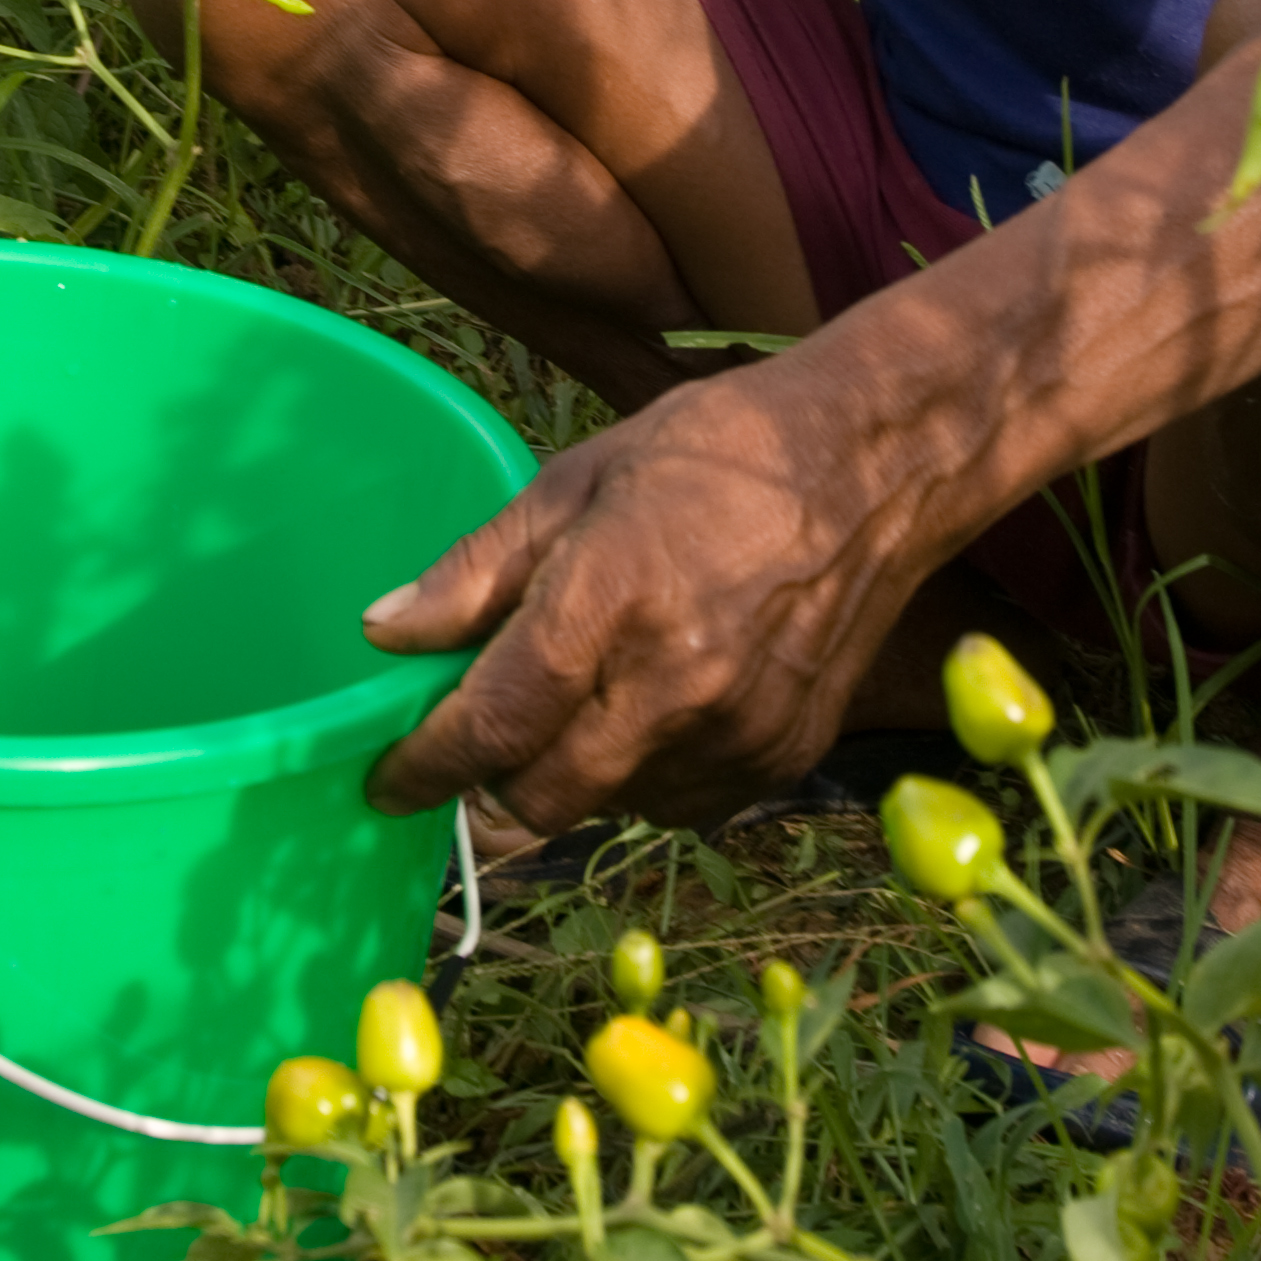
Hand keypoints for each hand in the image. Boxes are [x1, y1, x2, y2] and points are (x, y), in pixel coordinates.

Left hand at [361, 361, 928, 828]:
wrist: (874, 465)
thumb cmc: (718, 453)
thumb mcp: (579, 479)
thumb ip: (478, 570)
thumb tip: (387, 632)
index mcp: (612, 603)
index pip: (492, 725)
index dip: (424, 766)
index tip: (386, 781)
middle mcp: (674, 687)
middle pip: (542, 798)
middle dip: (488, 791)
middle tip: (471, 755)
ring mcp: (736, 733)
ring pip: (611, 807)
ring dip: (572, 777)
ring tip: (585, 697)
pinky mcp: (782, 758)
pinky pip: (682, 804)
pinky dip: (646, 774)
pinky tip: (655, 705)